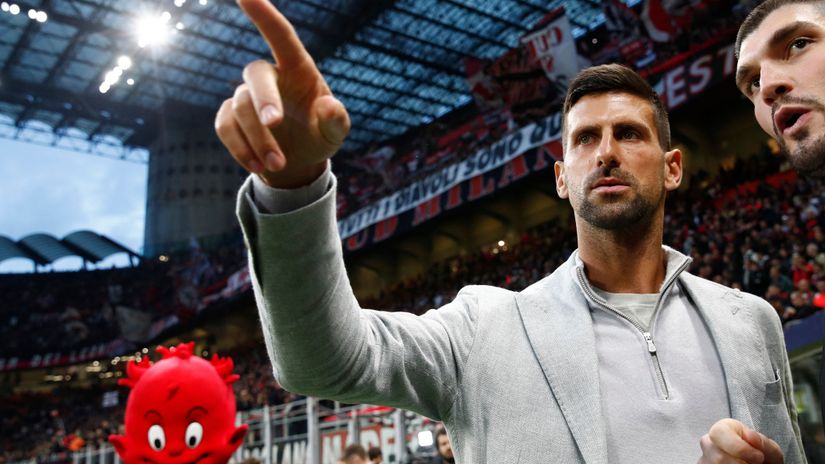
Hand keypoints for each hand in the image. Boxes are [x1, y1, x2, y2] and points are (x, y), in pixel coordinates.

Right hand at [214, 0, 349, 187]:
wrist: (298, 164)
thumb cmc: (320, 136)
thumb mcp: (335, 133)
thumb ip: (336, 120)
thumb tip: (329, 106)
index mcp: (298, 69)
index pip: (280, 36)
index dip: (263, 14)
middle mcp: (270, 76)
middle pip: (255, 75)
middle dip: (263, 100)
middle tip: (275, 125)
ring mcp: (246, 96)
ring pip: (240, 108)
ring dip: (258, 139)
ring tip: (278, 165)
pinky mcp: (230, 117)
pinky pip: (225, 127)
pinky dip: (240, 148)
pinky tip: (259, 166)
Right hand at [698, 418, 782, 463]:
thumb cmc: (761, 456)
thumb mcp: (769, 449)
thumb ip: (763, 442)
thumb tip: (751, 436)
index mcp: (723, 429)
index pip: (719, 433)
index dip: (740, 448)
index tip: (758, 458)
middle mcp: (708, 443)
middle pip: (718, 457)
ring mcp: (704, 460)